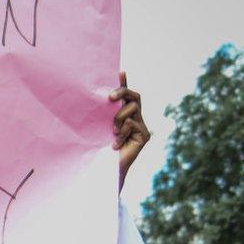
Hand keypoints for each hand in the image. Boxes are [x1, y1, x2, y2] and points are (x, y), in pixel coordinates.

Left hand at [109, 72, 149, 188]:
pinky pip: (132, 124)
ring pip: (132, 109)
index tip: (120, 72)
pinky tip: (115, 145)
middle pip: (135, 97)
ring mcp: (142, 128)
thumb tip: (99, 98)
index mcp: (124, 116)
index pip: (127, 96)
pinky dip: (121, 133)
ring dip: (119, 118)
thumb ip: (103, 115)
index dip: (124, 83)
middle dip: (123, 92)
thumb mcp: (98, 128)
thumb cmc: (98, 150)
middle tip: (110, 98)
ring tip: (112, 132)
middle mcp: (136, 119)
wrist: (105, 171)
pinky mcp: (145, 136)